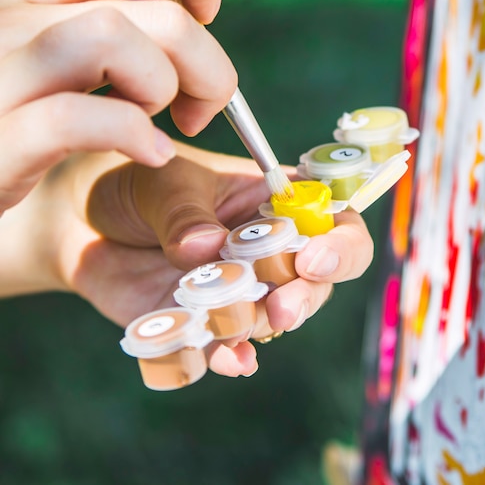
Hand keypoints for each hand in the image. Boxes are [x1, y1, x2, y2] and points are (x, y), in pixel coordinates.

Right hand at [0, 0, 235, 213]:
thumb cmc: (22, 122)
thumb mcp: (60, 60)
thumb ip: (114, 26)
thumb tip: (191, 13)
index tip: (206, 24)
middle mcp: (10, 16)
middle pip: (156, 9)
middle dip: (209, 64)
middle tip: (200, 109)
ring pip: (111, 37)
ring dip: (160, 88)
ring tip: (156, 125)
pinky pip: (72, 118)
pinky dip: (133, 136)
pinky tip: (152, 156)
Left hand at [0, 142, 373, 377]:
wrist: (84, 221)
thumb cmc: (138, 183)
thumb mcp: (163, 182)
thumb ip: (186, 213)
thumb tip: (207, 248)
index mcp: (276, 203)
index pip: (335, 221)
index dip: (340, 243)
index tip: (312, 259)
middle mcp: (270, 249)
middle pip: (317, 280)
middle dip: (306, 297)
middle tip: (281, 309)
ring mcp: (242, 288)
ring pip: (276, 318)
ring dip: (263, 326)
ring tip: (230, 324)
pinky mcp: (208, 321)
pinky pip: (229, 347)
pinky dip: (231, 357)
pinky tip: (228, 361)